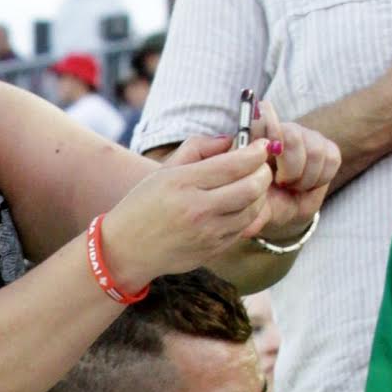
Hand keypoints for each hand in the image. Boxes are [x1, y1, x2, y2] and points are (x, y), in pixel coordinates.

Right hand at [100, 134, 277, 285]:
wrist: (126, 250)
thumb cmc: (143, 205)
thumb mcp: (164, 170)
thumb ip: (197, 148)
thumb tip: (229, 140)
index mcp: (182, 183)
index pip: (234, 164)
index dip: (256, 153)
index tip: (263, 146)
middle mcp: (197, 209)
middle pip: (252, 187)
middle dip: (264, 172)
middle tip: (262, 165)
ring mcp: (207, 233)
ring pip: (253, 209)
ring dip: (260, 194)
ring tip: (252, 184)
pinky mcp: (213, 250)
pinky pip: (243, 228)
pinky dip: (248, 213)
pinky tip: (240, 205)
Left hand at [247, 103, 338, 242]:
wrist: (286, 206)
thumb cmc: (265, 201)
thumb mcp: (254, 207)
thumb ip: (250, 211)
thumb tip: (246, 231)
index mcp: (257, 139)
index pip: (263, 120)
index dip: (269, 127)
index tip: (272, 150)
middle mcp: (283, 130)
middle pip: (293, 136)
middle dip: (291, 168)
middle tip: (283, 184)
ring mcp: (307, 136)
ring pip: (315, 151)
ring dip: (306, 177)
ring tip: (294, 185)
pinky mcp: (328, 147)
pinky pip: (331, 158)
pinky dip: (321, 177)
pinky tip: (309, 183)